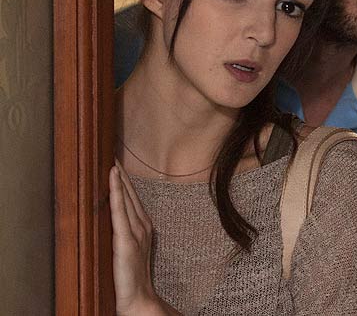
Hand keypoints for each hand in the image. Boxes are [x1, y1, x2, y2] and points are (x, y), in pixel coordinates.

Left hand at [110, 164, 175, 314]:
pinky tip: (114, 177)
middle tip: (115, 156)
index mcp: (145, 229)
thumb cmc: (133, 279)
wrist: (138, 298)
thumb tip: (117, 225)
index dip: (127, 184)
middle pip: (132, 196)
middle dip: (124, 177)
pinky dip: (118, 191)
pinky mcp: (125, 238)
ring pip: (127, 198)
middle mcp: (143, 226)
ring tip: (114, 162)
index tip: (119, 167)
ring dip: (121, 179)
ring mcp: (135, 231)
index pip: (134, 201)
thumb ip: (127, 237)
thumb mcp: (132, 253)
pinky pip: (120, 209)